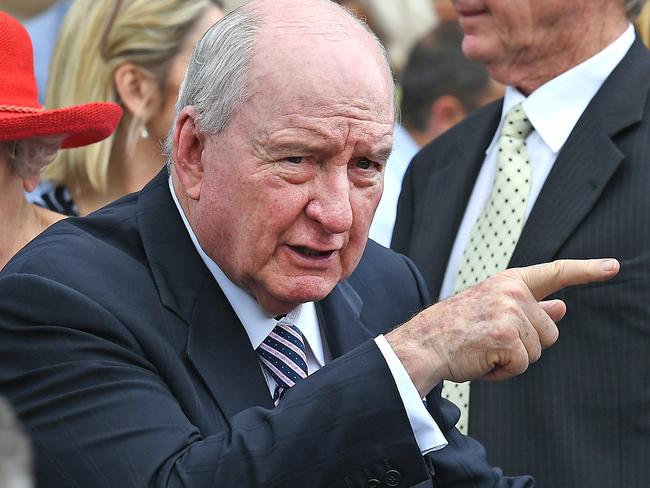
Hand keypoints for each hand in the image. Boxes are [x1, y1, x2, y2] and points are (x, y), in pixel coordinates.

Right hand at [386, 258, 619, 396]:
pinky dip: (503, 372)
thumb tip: (561, 306)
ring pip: (538, 350)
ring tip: (482, 349)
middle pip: (550, 330)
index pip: (554, 273)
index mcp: (508, 282)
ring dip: (513, 359)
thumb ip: (529, 308)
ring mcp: (510, 312)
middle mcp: (512, 292)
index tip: (612, 267)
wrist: (422, 344)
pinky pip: (523, 365)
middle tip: (490, 341)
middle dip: (526, 344)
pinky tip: (481, 361)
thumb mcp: (492, 310)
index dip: (587, 270)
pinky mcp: (506, 337)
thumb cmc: (452, 329)